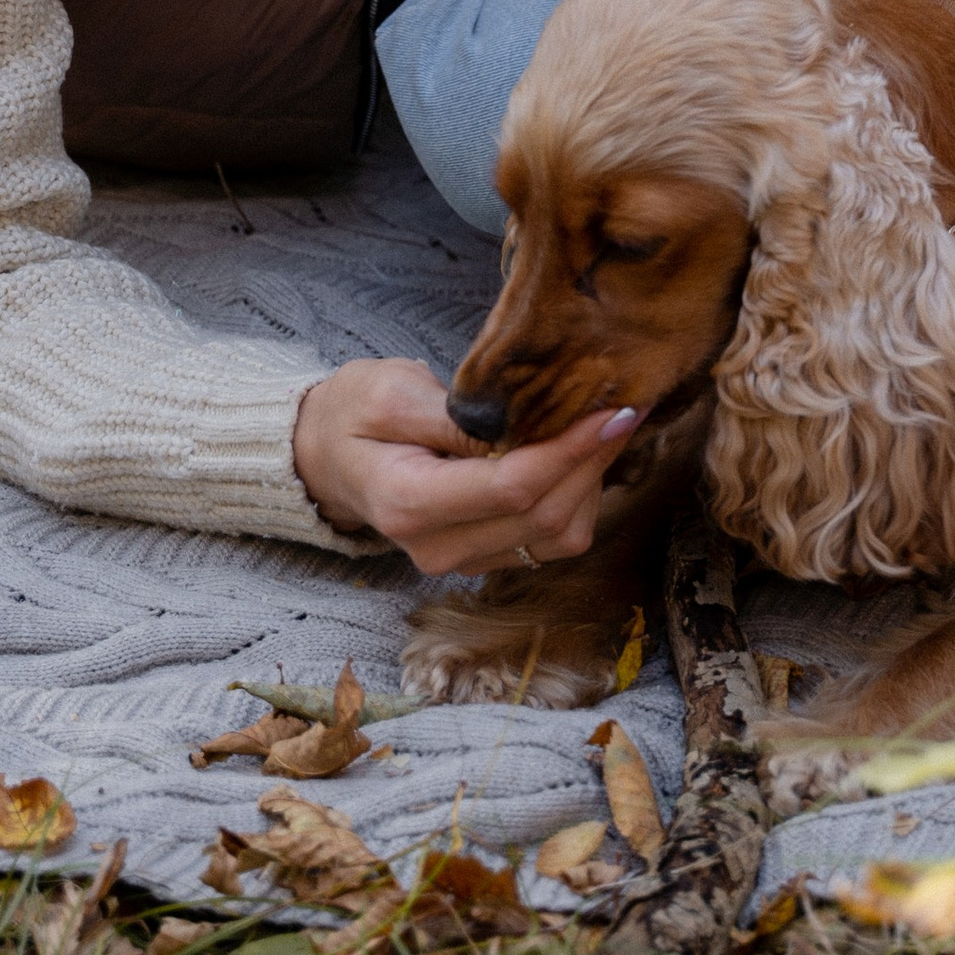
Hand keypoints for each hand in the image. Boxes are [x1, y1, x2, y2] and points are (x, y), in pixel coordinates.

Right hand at [292, 359, 639, 576]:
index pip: (512, 486)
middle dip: (593, 460)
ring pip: (558, 535)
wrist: (327, 455)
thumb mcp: (390, 393)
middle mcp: (438, 549)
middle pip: (544, 515)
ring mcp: (462, 561)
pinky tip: (581, 452)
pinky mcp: (484, 556)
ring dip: (592, 480)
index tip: (615, 409)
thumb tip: (524, 423)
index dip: (571, 449)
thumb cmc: (354, 413)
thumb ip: (455, 415)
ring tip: (605, 424)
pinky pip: (550, 539)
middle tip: (627, 404)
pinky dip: (577, 497)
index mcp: (409, 504)